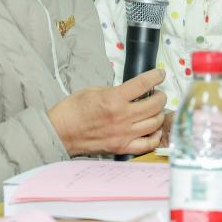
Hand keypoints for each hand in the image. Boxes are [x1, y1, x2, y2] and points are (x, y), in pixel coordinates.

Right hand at [48, 69, 166, 156]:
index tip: (160, 74)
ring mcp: (124, 134)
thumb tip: (131, 91)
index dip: (156, 76)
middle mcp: (122, 117)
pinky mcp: (122, 147)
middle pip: (154, 104)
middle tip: (158, 94)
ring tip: (155, 110)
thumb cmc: (73, 110)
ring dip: (159, 114)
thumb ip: (115, 91)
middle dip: (161, 96)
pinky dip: (155, 136)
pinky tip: (154, 129)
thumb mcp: (93, 90)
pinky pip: (147, 144)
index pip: (143, 84)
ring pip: (154, 123)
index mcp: (114, 99)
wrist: (61, 132)